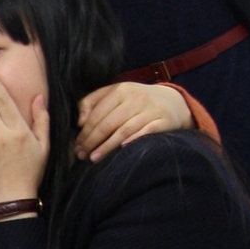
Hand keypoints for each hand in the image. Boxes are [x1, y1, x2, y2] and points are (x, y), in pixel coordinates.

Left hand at [76, 79, 191, 161]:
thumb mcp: (115, 93)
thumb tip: (79, 121)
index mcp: (121, 90)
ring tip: (94, 158)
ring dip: (106, 147)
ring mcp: (150, 110)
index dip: (85, 132)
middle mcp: (135, 98)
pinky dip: (132, 141)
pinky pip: (144, 133)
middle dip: (92, 141)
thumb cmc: (135, 100)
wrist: (172, 102)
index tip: (77, 146)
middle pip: (108, 123)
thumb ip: (92, 102)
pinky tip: (120, 151)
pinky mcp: (163, 121)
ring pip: (123, 131)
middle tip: (82, 155)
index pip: (97, 114)